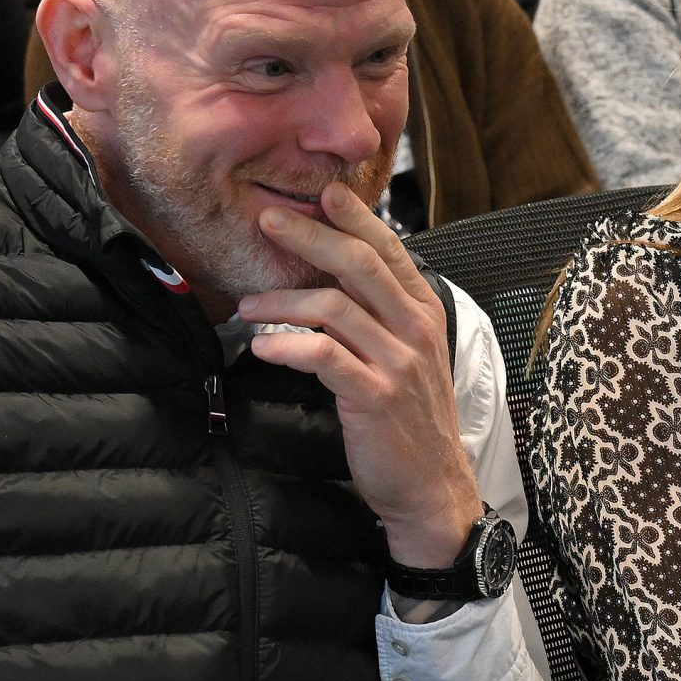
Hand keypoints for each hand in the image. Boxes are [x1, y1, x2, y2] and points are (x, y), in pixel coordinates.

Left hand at [234, 186, 480, 568]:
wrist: (432, 487)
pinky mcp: (373, 395)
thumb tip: (337, 274)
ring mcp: (397, 362)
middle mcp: (414, 327)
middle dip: (308, 236)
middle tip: (267, 222)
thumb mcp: (409, 355)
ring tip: (248, 306)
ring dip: (281, 301)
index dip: (354, 216)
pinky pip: (324, 355)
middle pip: (358, 263)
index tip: (321, 193)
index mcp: (423, 310)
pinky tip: (264, 347)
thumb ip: (382, 314)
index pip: (389, 248)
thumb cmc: (411, 420)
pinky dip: (288, 346)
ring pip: (332, 307)